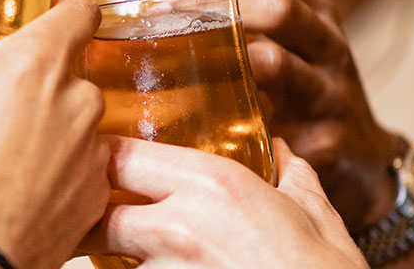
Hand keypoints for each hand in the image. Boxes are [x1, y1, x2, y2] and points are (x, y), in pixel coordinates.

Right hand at [0, 0, 110, 268]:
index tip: (38, 21)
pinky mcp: (93, 200)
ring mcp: (91, 155)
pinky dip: (58, 175)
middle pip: (72, 70)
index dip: (62, 10)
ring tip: (0, 147)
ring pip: (78, 123)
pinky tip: (16, 185)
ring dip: (51, 128)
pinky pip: (84, 173)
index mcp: (36, 63)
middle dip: (39, 81)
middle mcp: (78, 103)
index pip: (81, 10)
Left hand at [83, 137, 366, 267]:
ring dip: (124, 263)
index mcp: (211, 185)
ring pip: (113, 265)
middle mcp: (178, 226)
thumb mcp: (319, 221)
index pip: (119, 156)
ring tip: (149, 262)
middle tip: (100, 223)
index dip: (102, 160)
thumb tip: (285, 156)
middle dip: (94, 220)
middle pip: (97, 216)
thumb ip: (295, 181)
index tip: (96, 164)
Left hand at [149, 0, 400, 228]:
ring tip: (169, 64)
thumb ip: (237, 28)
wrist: (361, 164)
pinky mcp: (327, 140)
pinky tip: (194, 122)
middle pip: (276, 6)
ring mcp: (331, 92)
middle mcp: (329, 44)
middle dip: (212, 7)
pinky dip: (232, 121)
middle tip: (159, 20)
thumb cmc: (300, 96)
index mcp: (316, 13)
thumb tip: (147, 16)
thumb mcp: (284, 49)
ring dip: (218, 61)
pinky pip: (274, 126)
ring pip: (276, 62)